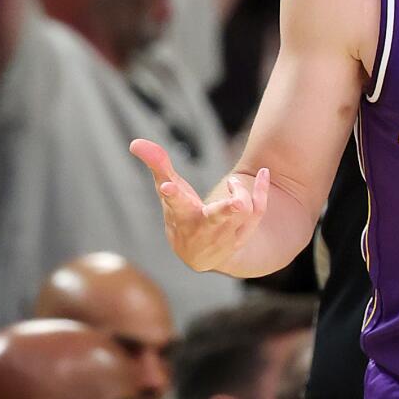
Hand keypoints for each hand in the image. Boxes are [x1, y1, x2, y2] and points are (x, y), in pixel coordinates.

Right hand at [129, 139, 268, 273]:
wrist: (198, 255)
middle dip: (226, 210)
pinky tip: (263, 173)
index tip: (166, 187)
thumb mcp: (167, 191)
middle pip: (216, 219)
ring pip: (242, 211)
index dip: (171, 194)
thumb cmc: (180, 215)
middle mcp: (202, 228)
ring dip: (241, 190)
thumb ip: (157, 165)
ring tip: (232, 183)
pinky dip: (262, 191)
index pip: (175, 203)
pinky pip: (257, 212)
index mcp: (180, 215)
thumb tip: (135, 142)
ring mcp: (225, 234)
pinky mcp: (242, 236)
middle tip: (237, 202)